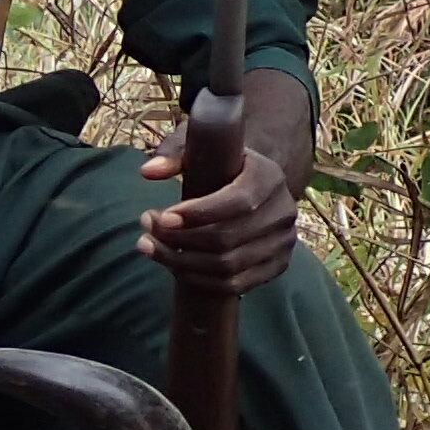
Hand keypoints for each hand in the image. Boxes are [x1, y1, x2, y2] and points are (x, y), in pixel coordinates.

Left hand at [140, 79, 313, 296]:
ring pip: (227, 267)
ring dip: (181, 263)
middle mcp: (283, 212)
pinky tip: (173, 266)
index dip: (198, 214)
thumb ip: (175, 153)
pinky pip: (235, 285)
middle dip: (179, 240)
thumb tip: (148, 172)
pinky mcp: (276, 266)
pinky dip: (199, 280)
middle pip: (227, 239)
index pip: (237, 202)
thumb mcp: (201, 145)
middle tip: (146, 230)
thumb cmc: (222, 161)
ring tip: (150, 247)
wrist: (256, 183)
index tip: (162, 217)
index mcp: (269, 177)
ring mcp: (283, 243)